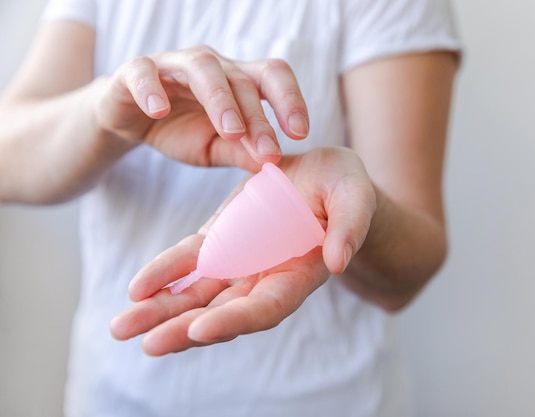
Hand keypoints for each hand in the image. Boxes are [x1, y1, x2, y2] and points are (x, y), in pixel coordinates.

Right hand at [95, 45, 309, 169]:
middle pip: (241, 78)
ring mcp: (173, 65)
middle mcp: (211, 66)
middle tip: (268, 150)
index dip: (290, 99)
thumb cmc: (180, 129)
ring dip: (219, 99)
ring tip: (230, 132)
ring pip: (201, 66)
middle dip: (257, 116)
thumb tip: (274, 165)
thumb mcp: (217, 148)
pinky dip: (151, 88)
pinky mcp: (134, 71)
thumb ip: (243, 152)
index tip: (300, 133)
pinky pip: (143, 71)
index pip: (271, 77)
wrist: (130, 121)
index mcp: (236, 81)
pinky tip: (158, 111)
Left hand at [110, 147, 376, 354]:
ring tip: (122, 327)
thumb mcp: (355, 196)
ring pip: (198, 294)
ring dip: (161, 311)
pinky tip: (137, 289)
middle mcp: (265, 277)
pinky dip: (164, 274)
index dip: (238, 319)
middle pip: (223, 312)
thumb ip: (351, 225)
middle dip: (185, 329)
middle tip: (149, 344)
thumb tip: (339, 260)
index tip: (204, 330)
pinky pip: (190, 260)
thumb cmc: (345, 187)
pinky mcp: (221, 240)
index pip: (267, 307)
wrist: (322, 176)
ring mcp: (240, 262)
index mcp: (299, 274)